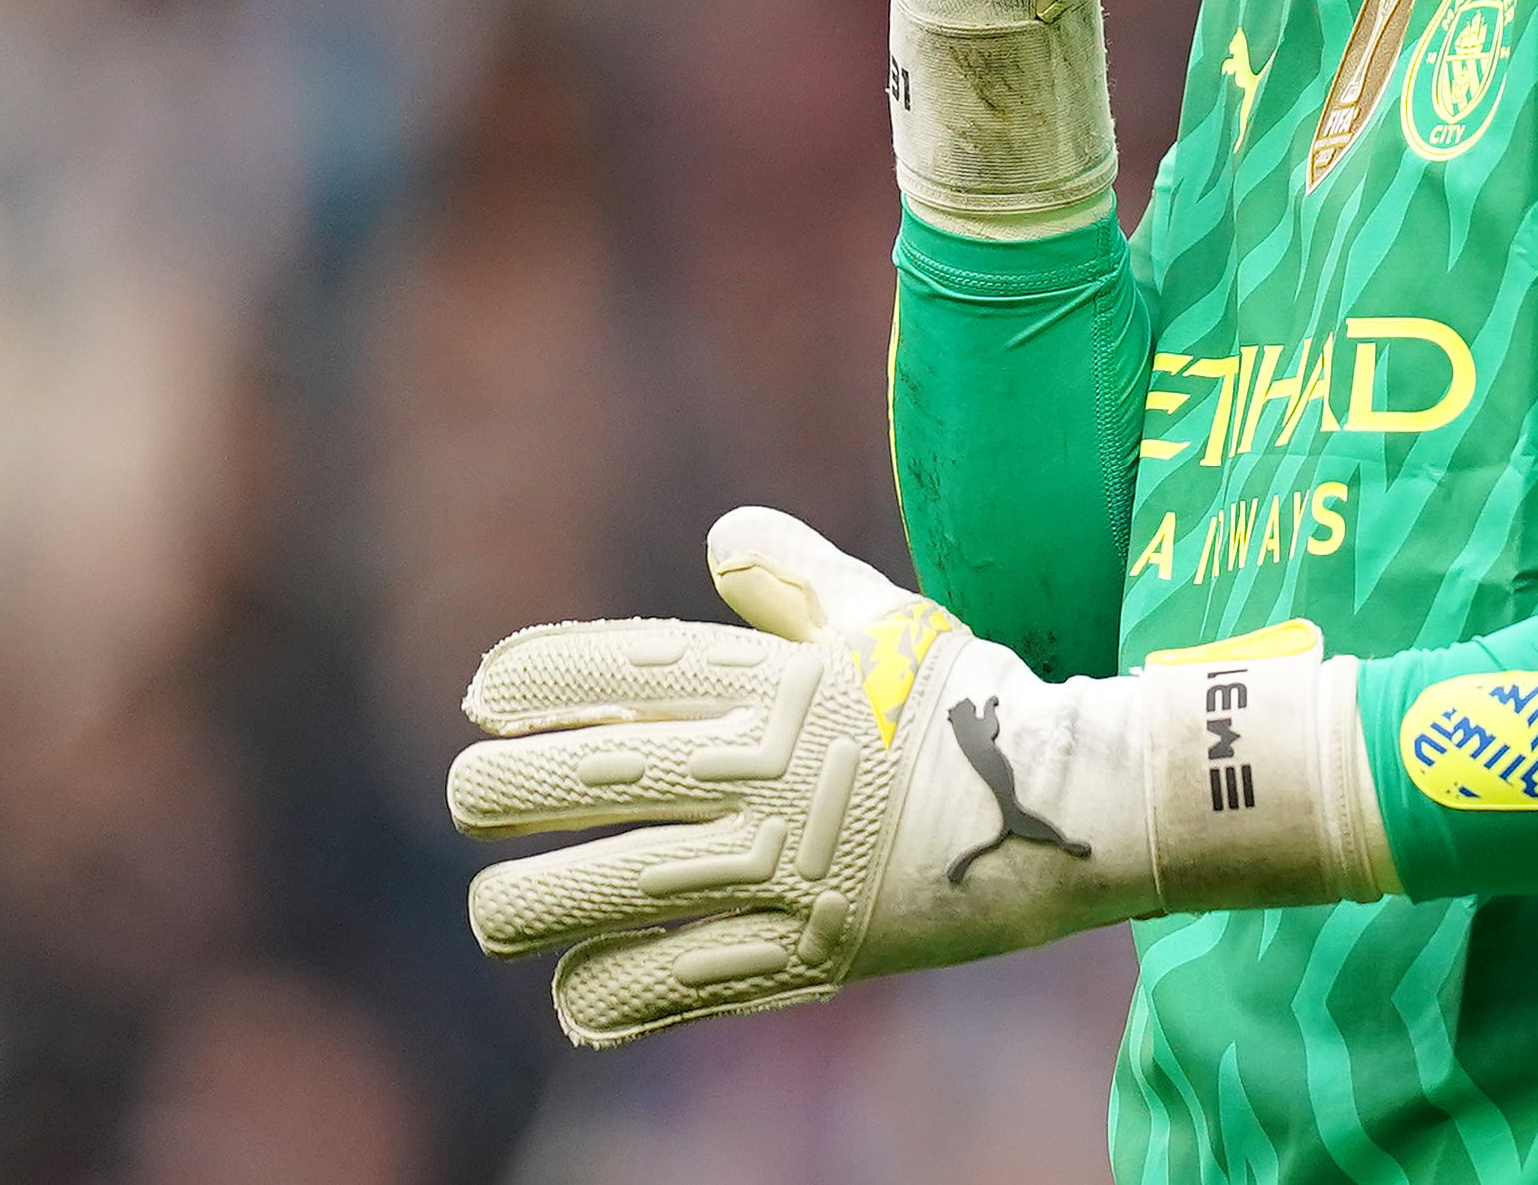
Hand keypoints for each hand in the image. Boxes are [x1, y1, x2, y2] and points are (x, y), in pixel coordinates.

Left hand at [450, 510, 1389, 1046]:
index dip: (537, 680)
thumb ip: (793, 578)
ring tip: (494, 915)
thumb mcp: (884, 616)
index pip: (623, 670)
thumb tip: (720, 536)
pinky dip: (622, 997)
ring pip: (622, 890)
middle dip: (506, 792)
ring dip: (538, 907)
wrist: (1070, 805)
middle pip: (596, 781)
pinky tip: (573, 1001)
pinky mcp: (814, 949)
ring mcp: (785, 868)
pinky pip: (692, 980)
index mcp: (773, 685)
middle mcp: (763, 774)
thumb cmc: (968, 701)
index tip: (481, 694)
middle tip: (467, 799)